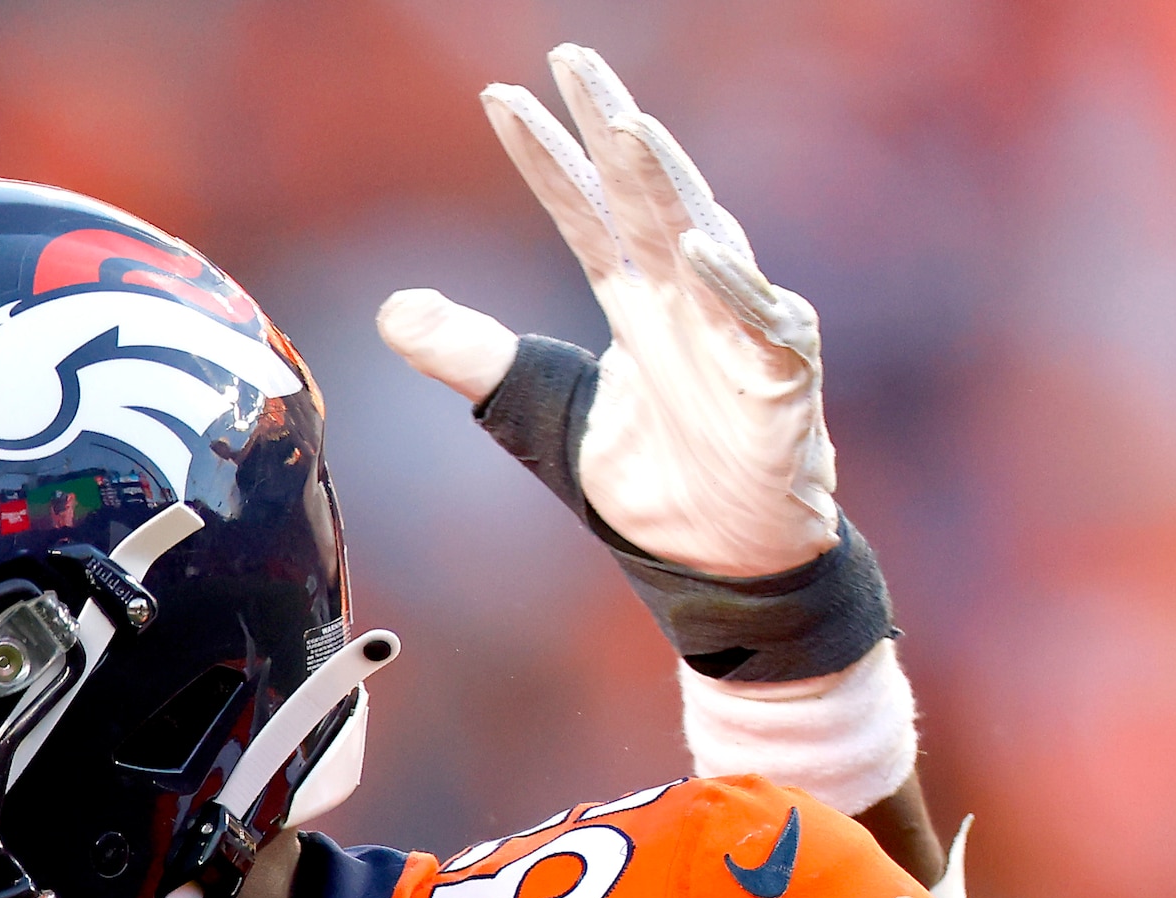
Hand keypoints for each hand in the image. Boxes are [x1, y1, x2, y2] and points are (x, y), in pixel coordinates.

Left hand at [378, 43, 837, 582]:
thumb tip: (393, 311)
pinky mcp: (781, 376)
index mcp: (633, 295)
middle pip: (641, 193)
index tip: (499, 97)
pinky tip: (698, 247)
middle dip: (609, 124)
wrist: (713, 562)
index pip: (581, 207)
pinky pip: (762, 319)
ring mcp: (736, 328)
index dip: (543, 155)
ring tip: (628, 126)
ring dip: (667, 180)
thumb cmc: (649, 478)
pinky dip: (732, 285)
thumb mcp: (538, 409)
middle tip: (572, 58)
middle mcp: (685, 294)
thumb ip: (472, 357)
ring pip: (702, 233)